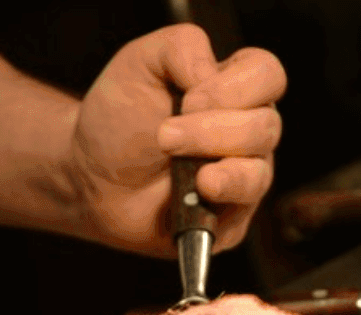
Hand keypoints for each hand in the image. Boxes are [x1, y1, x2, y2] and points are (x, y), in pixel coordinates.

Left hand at [71, 24, 285, 257]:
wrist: (93, 179)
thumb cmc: (119, 122)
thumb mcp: (141, 63)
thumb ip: (182, 48)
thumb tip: (213, 73)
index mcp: (234, 89)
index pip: (267, 76)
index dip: (234, 89)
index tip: (188, 101)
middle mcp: (247, 133)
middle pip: (266, 127)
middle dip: (213, 132)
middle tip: (165, 137)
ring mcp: (242, 178)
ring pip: (259, 174)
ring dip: (223, 172)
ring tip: (187, 173)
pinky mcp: (229, 221)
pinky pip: (242, 215)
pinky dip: (220, 203)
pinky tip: (195, 196)